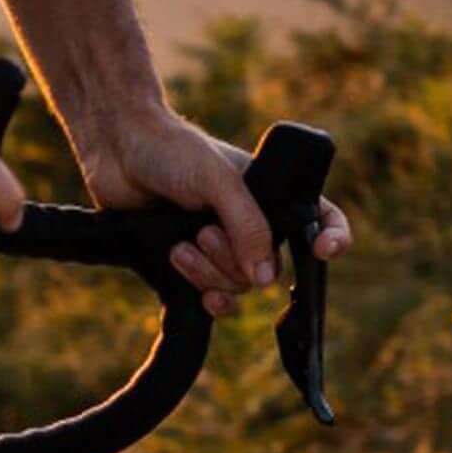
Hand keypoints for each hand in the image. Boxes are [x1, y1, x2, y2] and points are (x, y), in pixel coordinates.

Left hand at [73, 102, 351, 311]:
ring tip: (180, 245)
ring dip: (208, 274)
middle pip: (267, 270)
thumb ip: (247, 226)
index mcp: (269, 196)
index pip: (320, 220)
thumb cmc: (173, 151)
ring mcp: (219, 246)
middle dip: (234, 260)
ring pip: (236, 287)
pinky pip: (212, 301)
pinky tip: (198, 295)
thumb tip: (265, 279)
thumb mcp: (219, 182)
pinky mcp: (189, 267)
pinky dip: (206, 299)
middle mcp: (249, 225)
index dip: (333, 239)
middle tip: (203, 232)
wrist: (118, 152)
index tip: (322, 251)